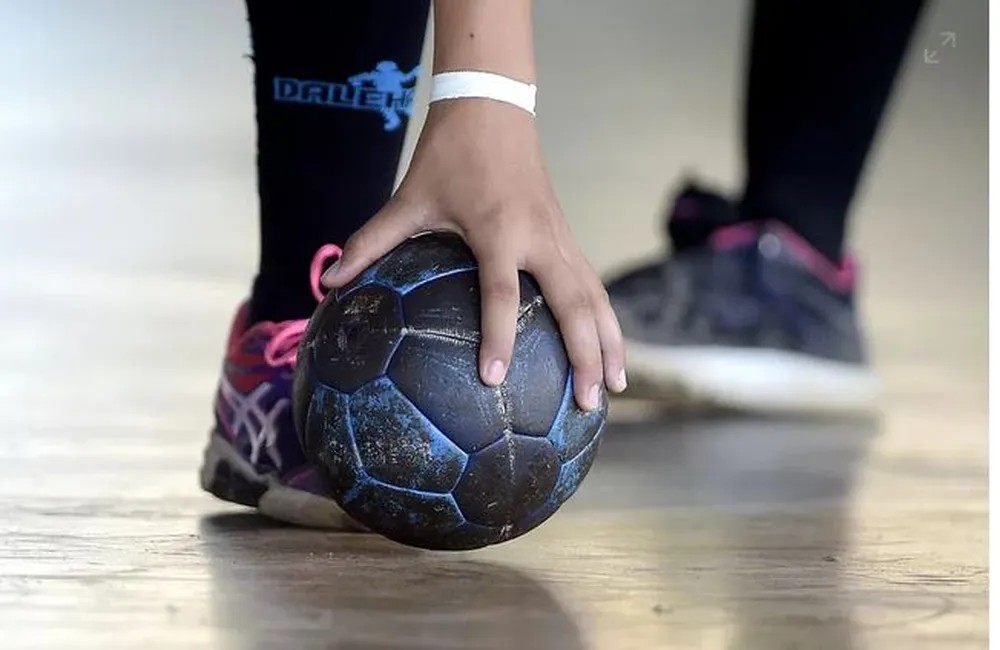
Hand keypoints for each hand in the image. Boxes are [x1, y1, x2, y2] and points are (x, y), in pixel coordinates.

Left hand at [322, 100, 626, 409]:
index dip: (498, 337)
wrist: (493, 106)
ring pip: (595, 296)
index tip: (494, 379)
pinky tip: (610, 349)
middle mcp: (539, 237)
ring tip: (615, 388)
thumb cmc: (448, 154)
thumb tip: (328, 283)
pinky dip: (605, 318)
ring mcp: (560, 236)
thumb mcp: (407, 199)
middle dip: (586, 355)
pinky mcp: (568, 235)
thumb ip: (369, 243)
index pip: (501, 294)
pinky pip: (592, 283)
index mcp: (497, 230)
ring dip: (609, 342)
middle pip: (573, 304)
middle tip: (588, 404)